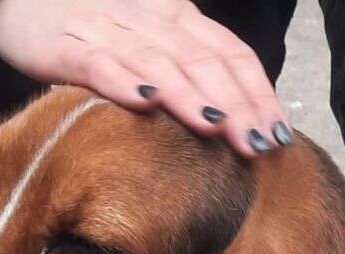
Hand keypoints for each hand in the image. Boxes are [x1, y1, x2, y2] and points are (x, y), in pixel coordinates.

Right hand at [0, 0, 290, 157]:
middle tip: (260, 145)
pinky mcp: (65, 45)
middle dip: (236, 104)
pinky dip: (123, 82)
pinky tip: (145, 104)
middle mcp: (150, 21)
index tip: (279, 134)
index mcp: (175, 17)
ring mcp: (108, 32)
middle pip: (203, 62)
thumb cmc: (85, 20)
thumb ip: (180, 64)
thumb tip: (225, 113)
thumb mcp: (144, 34)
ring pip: (159, 64)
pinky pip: (99, 64)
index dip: (257, 92)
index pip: (229, 53)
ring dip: (190, 96)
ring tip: (218, 128)